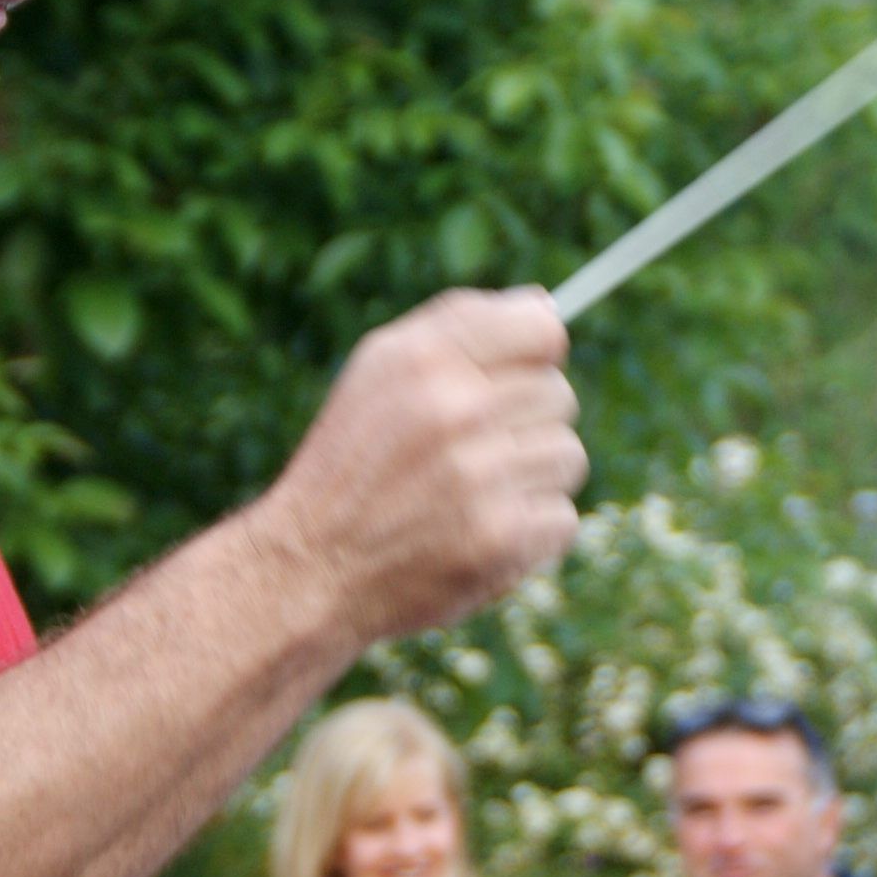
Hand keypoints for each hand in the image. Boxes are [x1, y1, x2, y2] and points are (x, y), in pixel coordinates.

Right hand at [261, 288, 585, 642]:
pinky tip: (480, 534)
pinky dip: (531, 533)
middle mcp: (454, 408)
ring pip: (566, 456)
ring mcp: (480, 476)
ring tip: (474, 496)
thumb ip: (456, 326)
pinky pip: (562, 518)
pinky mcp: (500, 539)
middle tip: (475, 453)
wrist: (309, 571)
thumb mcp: (377, 372)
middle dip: (527, 423)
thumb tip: (545, 305)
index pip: (542, 328)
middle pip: (559, 395)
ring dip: (532, 480)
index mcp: (423, 358)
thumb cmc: (350, 465)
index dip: (538, 355)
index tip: (518, 379)